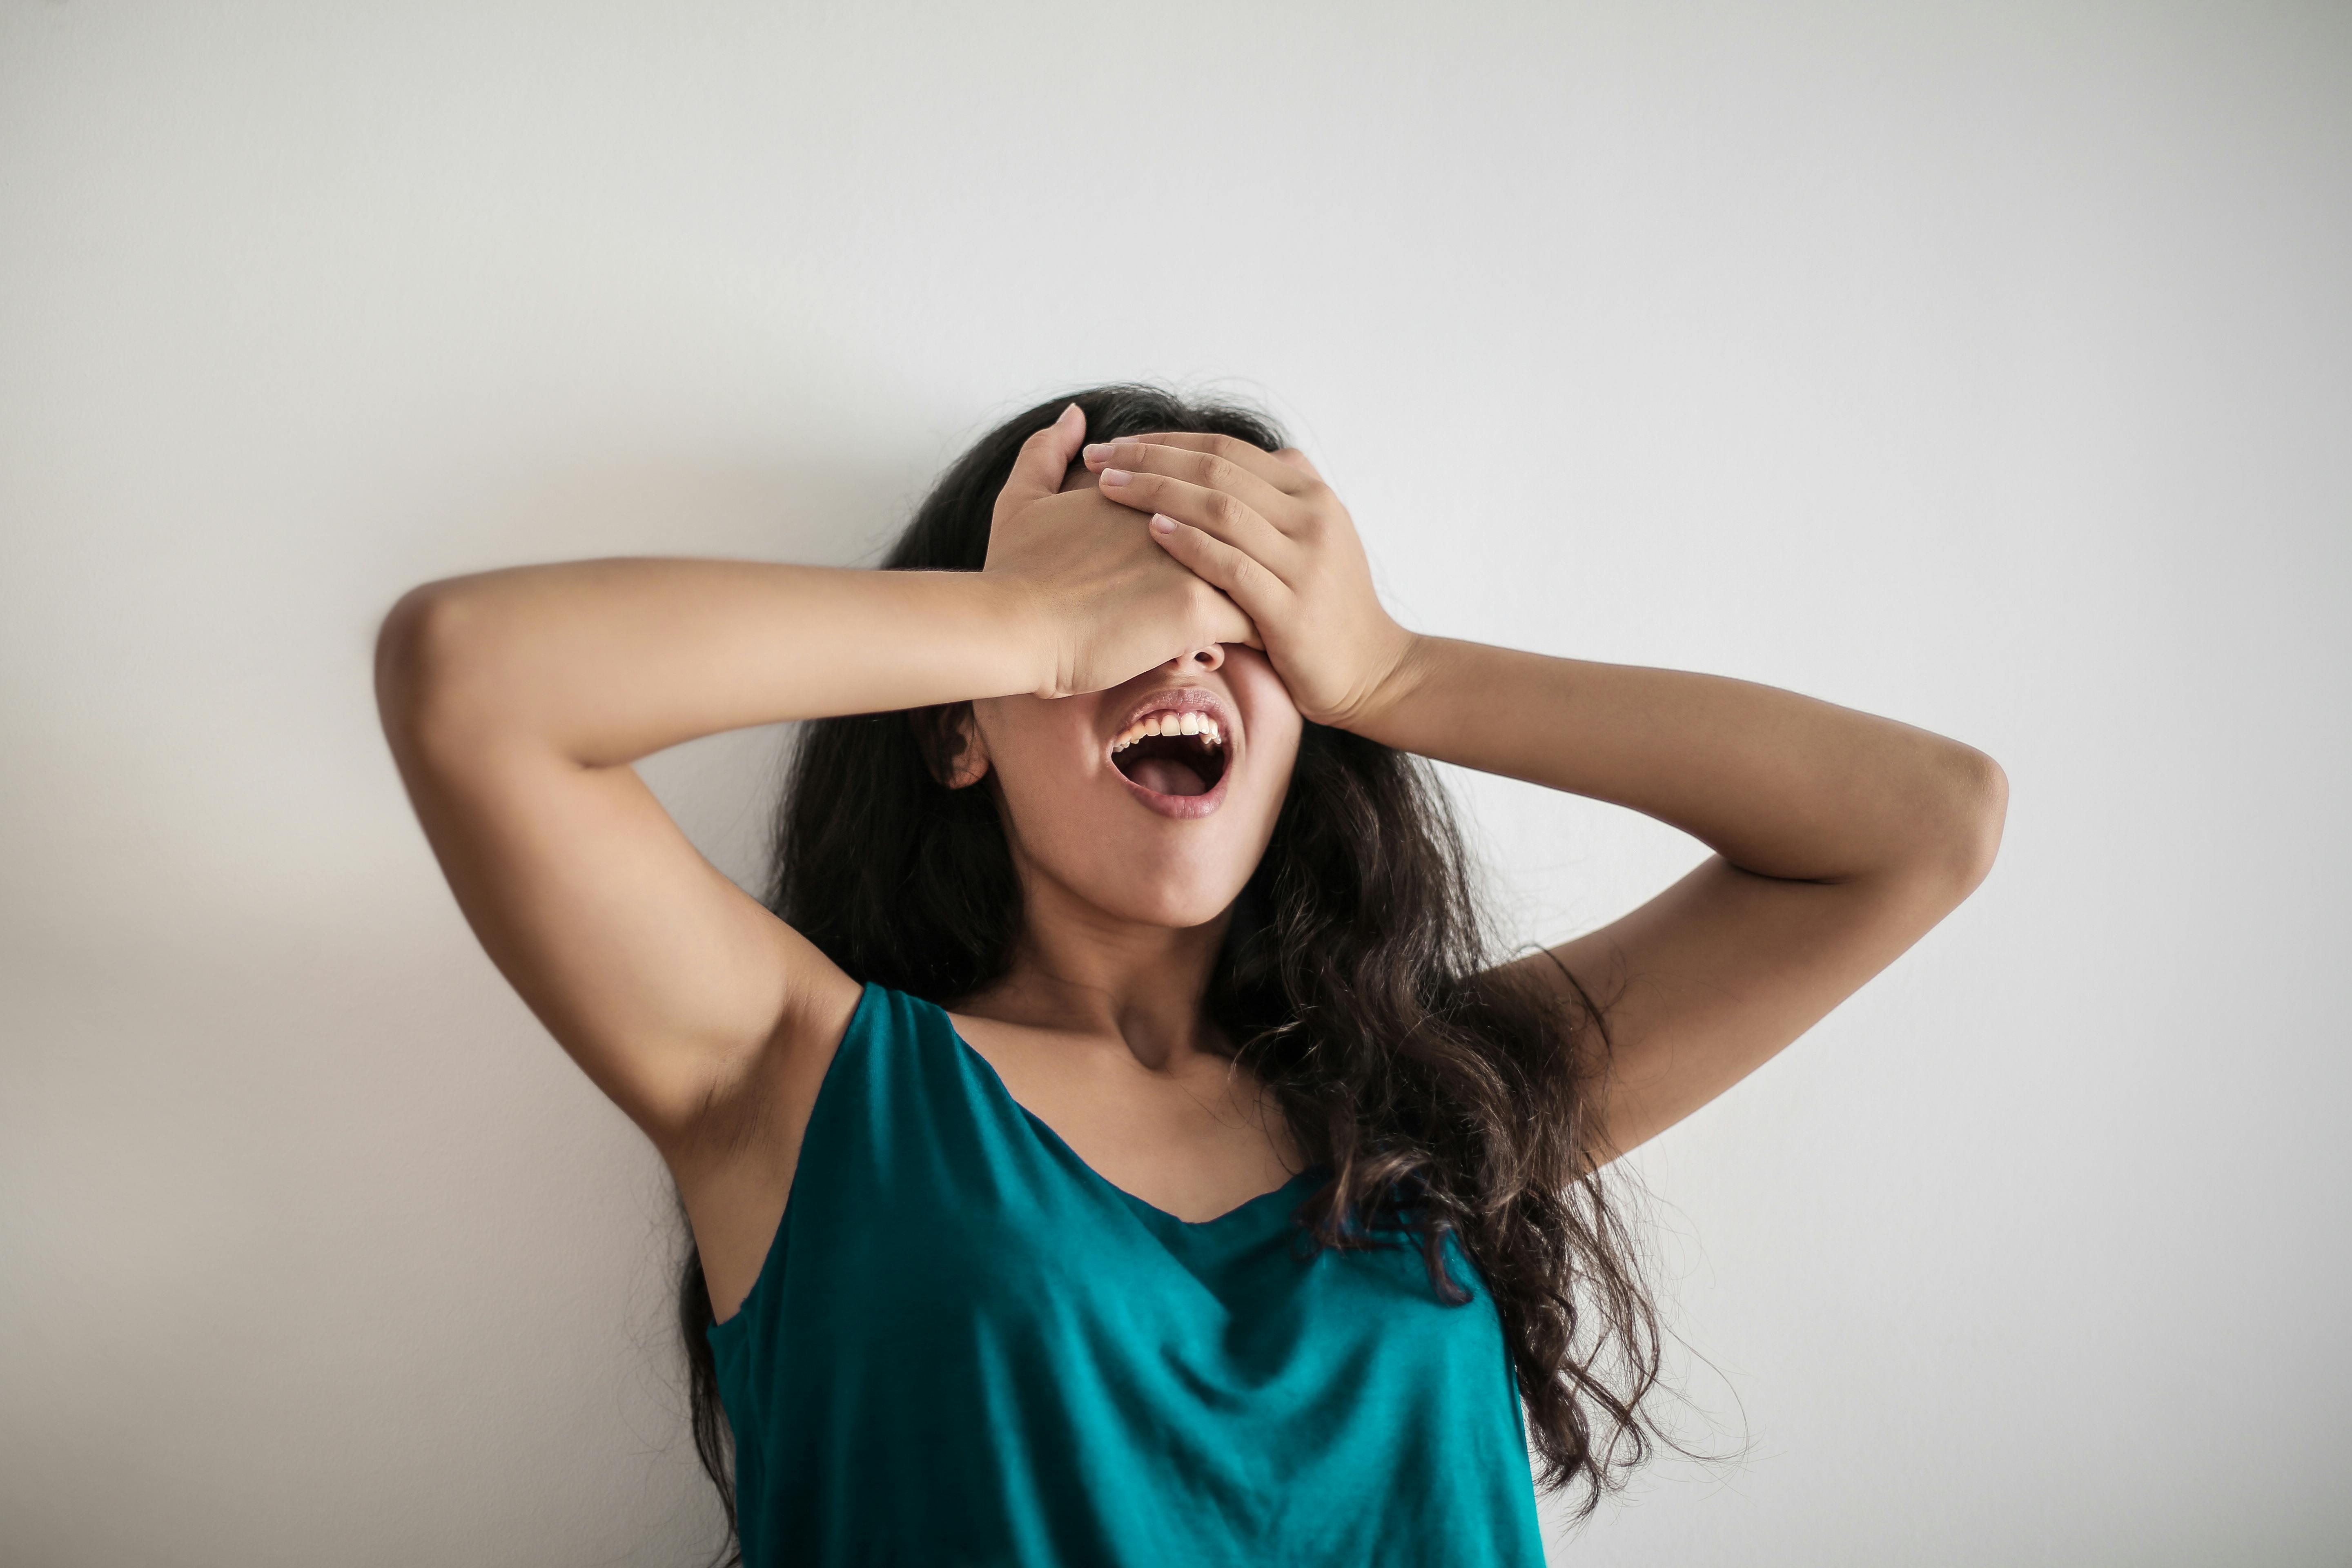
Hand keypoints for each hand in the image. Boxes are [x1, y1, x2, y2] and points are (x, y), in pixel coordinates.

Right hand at [983, 405, 1258, 696]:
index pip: (1210, 498)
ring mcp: (1191, 558)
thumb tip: (1076, 416)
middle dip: (1259, 557)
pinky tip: (1263, 652)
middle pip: (1243, 530)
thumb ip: (1046, 452)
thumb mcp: (1022, 499)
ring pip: (1257, 573)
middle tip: (1269, 587)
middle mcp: (1178, 515)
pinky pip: (1253, 622)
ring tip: (1273, 623)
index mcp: (1146, 492)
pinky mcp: (1195, 606)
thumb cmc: (1014, 571)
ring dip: (1267, 596)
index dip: (1221, 526)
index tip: (1225, 554)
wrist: (1012, 625)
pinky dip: (1261, 637)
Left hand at [1081, 431, 1418, 727]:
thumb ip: (1284, 494)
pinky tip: (1151, 531)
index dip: (1167, 440)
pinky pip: (1232, 565)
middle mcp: (1312, 517)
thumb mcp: (1318, 536)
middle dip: (1151, 458)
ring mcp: (1304, 561)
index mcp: (1311, 492)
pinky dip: (1190, 544)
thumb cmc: (1330, 606)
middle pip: (1218, 468)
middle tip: (1098, 458)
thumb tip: (1253, 453)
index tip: (1116, 443)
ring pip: (1222, 508)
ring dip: (1159, 492)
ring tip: (1109, 488)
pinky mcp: (1292, 609)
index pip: (1227, 447)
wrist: (1374, 673)